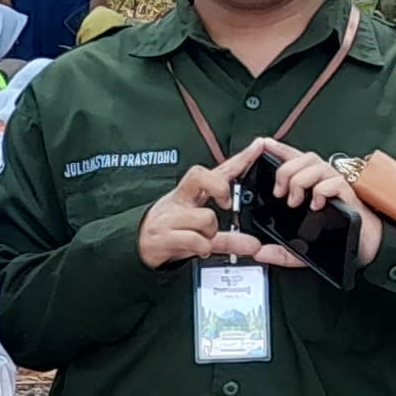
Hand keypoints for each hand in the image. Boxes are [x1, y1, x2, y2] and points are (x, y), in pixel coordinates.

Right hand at [138, 142, 293, 268]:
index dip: (239, 159)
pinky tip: (199, 249)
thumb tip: (255, 245)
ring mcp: (170, 216)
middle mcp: (180, 199)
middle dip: (220, 189)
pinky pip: (196, 240)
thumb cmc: (170, 231)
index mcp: (190, 193)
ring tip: (204, 239)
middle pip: (201, 176)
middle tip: (226, 204)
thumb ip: (230, 236)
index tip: (259, 146)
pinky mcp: (163, 235)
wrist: (137, 246)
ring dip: (211, 233)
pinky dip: (203, 247)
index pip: (218, 170)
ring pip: (206, 217)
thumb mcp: (200, 231)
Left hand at [259, 145, 380, 266]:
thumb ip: (280, 251)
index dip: (281, 149)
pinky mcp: (351, 197)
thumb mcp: (301, 247)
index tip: (265, 145)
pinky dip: (322, 190)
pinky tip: (315, 205)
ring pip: (319, 166)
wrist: (365, 250)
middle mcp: (326, 181)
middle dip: (286, 170)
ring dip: (301, 180)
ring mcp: (339, 187)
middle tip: (279, 192)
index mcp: (313, 187)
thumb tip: (259, 253)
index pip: (296, 160)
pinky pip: (336, 182)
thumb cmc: (336, 240)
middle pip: (306, 157)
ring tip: (294, 201)